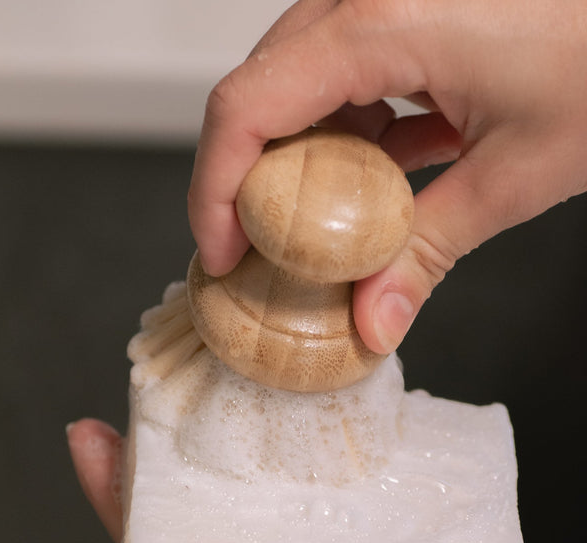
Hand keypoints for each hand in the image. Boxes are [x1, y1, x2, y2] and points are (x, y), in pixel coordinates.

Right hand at [188, 0, 586, 352]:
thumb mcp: (517, 173)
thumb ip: (430, 251)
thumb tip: (372, 322)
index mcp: (382, 20)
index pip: (245, 107)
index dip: (213, 190)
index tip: (221, 254)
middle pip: (261, 92)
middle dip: (248, 181)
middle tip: (260, 253)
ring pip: (303, 84)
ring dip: (303, 160)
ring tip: (321, 229)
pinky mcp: (415, 11)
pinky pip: (352, 74)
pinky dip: (352, 133)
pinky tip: (377, 182)